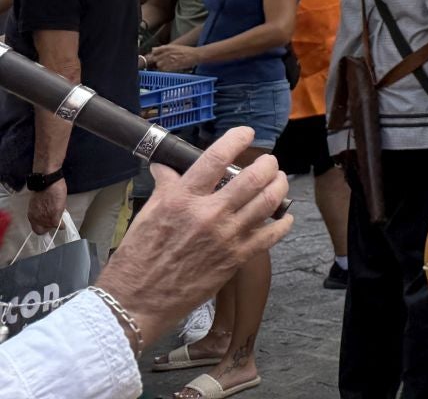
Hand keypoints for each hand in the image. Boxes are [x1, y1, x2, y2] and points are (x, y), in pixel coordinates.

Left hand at [26, 179, 64, 235]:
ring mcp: (45, 218)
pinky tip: (64, 222)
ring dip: (56, 224)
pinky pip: (59, 224)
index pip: (36, 229)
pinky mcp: (54, 215)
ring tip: (60, 217)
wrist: (47, 182)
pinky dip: (62, 224)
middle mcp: (37, 219)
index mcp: (32, 215)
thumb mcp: (39, 204)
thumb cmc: (43, 189)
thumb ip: (42, 212)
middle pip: (42, 231)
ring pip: (52, 227)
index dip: (43, 228)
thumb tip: (48, 215)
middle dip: (49, 228)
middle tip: (54, 222)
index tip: (47, 225)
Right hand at [94, 127, 290, 349]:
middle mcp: (208, 213)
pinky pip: (271, 236)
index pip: (216, 158)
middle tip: (269, 163)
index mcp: (182, 199)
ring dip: (279, 187)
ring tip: (279, 182)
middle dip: (268, 165)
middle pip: (253, 177)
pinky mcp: (236, 259)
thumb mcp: (146, 215)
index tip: (246, 133)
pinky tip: (284, 217)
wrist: (135, 303)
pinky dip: (282, 223)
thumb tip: (165, 165)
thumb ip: (165, 187)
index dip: (236, 139)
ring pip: (268, 202)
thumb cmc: (135, 259)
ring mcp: (226, 237)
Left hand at [148, 44, 198, 72]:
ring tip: (166, 65)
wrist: (195, 55)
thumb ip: (163, 48)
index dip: (154, 54)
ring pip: (159, 65)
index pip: (155, 51)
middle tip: (162, 61)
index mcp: (168, 47)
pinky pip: (164, 69)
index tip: (156, 56)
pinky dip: (165, 69)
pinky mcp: (173, 66)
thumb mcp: (174, 46)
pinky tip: (169, 67)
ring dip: (161, 65)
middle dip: (157, 60)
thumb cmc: (186, 51)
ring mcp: (170, 60)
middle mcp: (168, 53)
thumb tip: (153, 49)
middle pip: (155, 59)